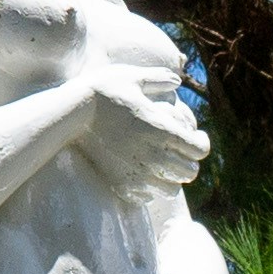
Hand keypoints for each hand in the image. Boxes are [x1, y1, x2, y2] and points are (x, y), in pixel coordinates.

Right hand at [84, 61, 208, 186]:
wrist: (71, 113)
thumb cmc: (102, 90)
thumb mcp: (133, 77)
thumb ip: (159, 79)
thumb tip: (177, 80)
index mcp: (162, 130)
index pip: (199, 150)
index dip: (201, 143)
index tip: (196, 137)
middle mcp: (154, 155)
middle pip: (190, 172)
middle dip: (189, 161)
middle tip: (181, 152)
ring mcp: (137, 173)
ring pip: (171, 189)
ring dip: (171, 178)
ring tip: (163, 166)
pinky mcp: (121, 184)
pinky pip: (147, 197)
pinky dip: (150, 188)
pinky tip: (143, 174)